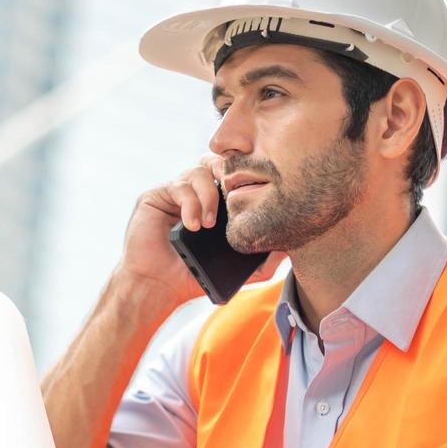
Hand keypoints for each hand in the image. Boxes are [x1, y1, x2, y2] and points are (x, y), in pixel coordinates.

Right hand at [118, 155, 285, 305]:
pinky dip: (190, 203)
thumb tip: (289, 247)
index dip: (243, 177)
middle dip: (228, 172)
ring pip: (198, 170)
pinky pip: (179, 186)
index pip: (232, 175)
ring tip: (208, 224)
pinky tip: (193, 225)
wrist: (157, 286)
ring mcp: (175, 193)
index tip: (253, 191)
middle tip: (234, 193)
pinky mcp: (156, 196)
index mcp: (213, 203)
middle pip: (216, 161)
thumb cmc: (191, 277)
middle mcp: (195, 192)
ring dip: (209, 195)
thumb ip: (263, 261)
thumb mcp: (236, 270)